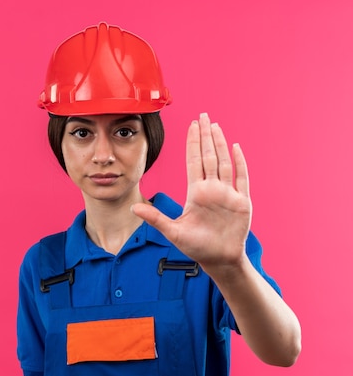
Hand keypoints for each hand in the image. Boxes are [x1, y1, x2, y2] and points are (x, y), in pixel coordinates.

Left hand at [132, 113, 251, 273]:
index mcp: (196, 193)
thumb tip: (133, 207)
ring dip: (220, 144)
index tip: (191, 125)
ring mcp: (227, 194)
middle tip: (204, 115)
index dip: (192, 143)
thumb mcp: (173, 231)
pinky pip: (241, 178)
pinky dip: (239, 163)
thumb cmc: (196, 246)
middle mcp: (212, 189)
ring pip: (223, 162)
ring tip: (215, 126)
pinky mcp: (241, 202)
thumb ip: (155, 218)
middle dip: (206, 135)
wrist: (218, 260)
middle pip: (208, 156)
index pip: (194, 161)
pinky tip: (235, 148)